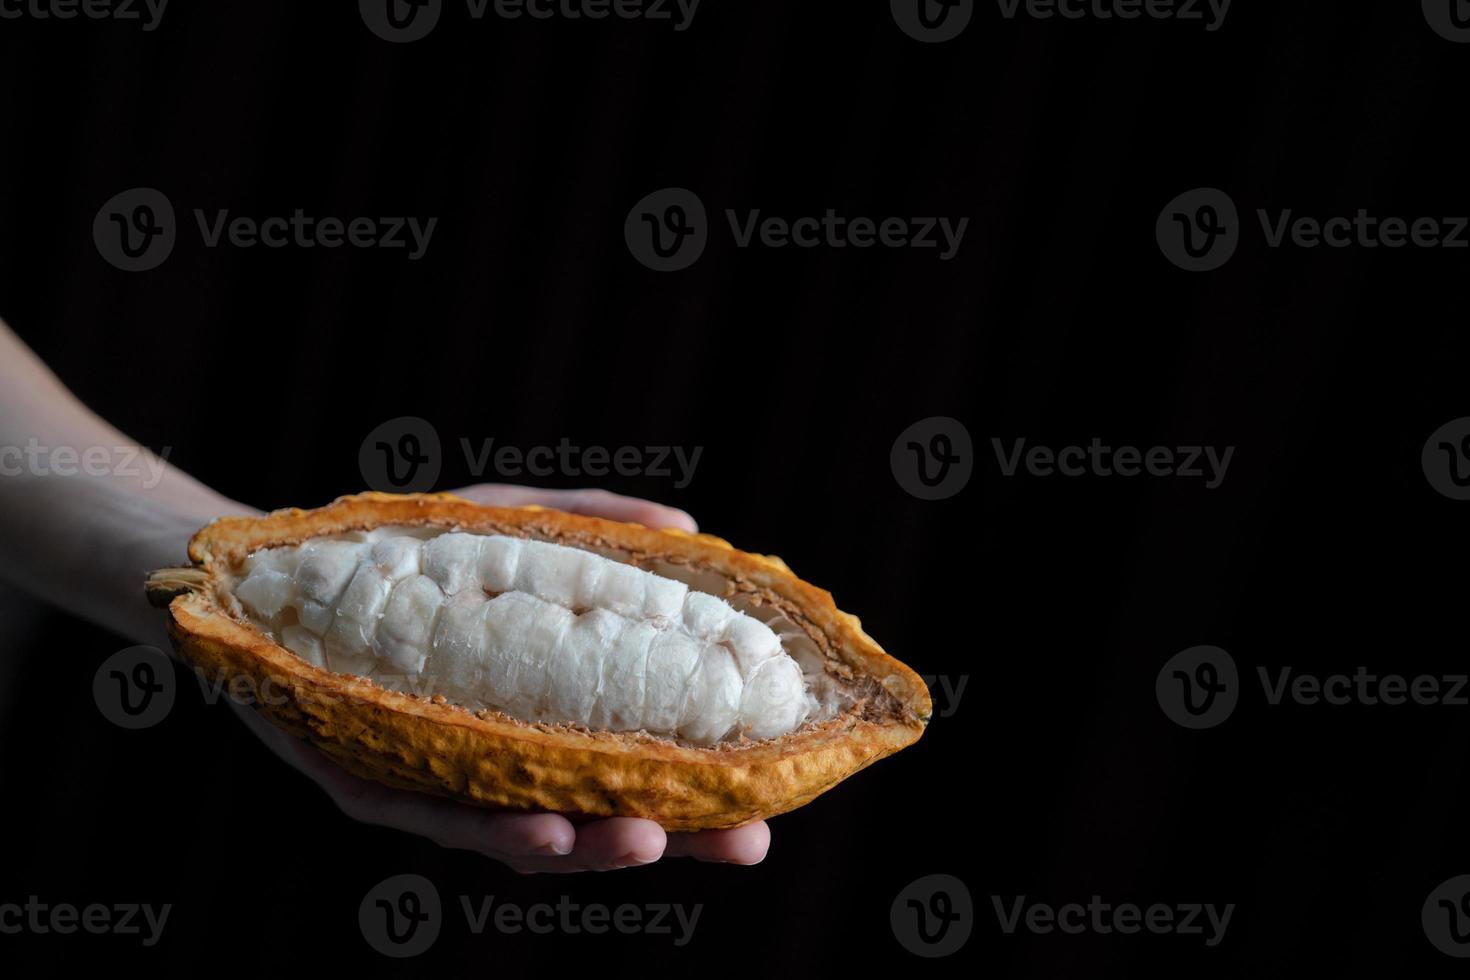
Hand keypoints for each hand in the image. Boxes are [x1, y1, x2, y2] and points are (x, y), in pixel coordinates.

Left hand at [229, 484, 770, 872]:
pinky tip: (543, 831)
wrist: (281, 565)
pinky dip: (490, 832)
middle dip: (672, 838)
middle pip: (595, 820)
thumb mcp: (510, 522)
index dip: (702, 795)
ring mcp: (435, 784)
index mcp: (542, 719)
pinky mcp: (367, 783)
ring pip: (521, 838)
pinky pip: (432, 821)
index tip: (769, 808)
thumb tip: (691, 531)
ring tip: (645, 836)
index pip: (633, 771)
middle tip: (742, 841)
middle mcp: (496, 765)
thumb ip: (593, 526)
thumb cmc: (407, 551)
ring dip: (588, 848)